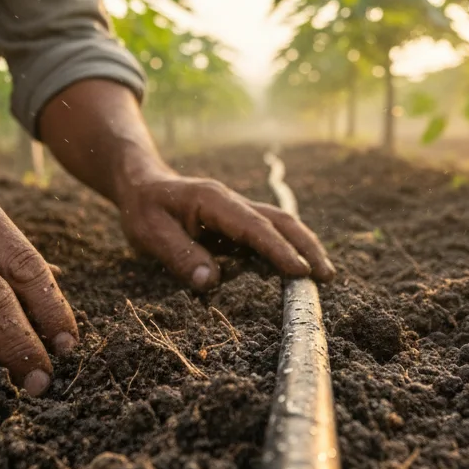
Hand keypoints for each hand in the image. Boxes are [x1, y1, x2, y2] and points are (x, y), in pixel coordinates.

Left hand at [114, 167, 335, 290]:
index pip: (253, 227)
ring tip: (322, 278)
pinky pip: (264, 241)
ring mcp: (237, 215)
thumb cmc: (143, 208)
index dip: (278, 250)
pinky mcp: (235, 228)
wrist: (141, 185)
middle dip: (307, 246)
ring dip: (301, 250)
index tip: (299, 272)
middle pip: (280, 221)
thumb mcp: (149, 233)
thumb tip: (210, 283)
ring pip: (278, 228)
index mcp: (214, 201)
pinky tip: (292, 275)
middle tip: (327, 276)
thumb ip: (179, 255)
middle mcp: (233, 204)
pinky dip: (283, 255)